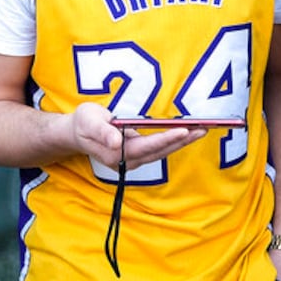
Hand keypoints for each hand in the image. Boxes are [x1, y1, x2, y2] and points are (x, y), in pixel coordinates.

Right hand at [71, 102, 207, 171]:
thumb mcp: (88, 120)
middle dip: (183, 140)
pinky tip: (186, 134)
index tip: (184, 130)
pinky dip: (174, 142)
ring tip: (201, 130)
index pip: (147, 146)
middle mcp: (128, 160)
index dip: (166, 138)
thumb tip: (116, 142)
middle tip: (203, 128)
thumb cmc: (83, 123)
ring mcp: (133, 160)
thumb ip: (102, 131)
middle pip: (160, 151)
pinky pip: (159, 150)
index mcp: (117, 152)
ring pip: (162, 152)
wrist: (76, 133)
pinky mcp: (137, 156)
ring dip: (182, 142)